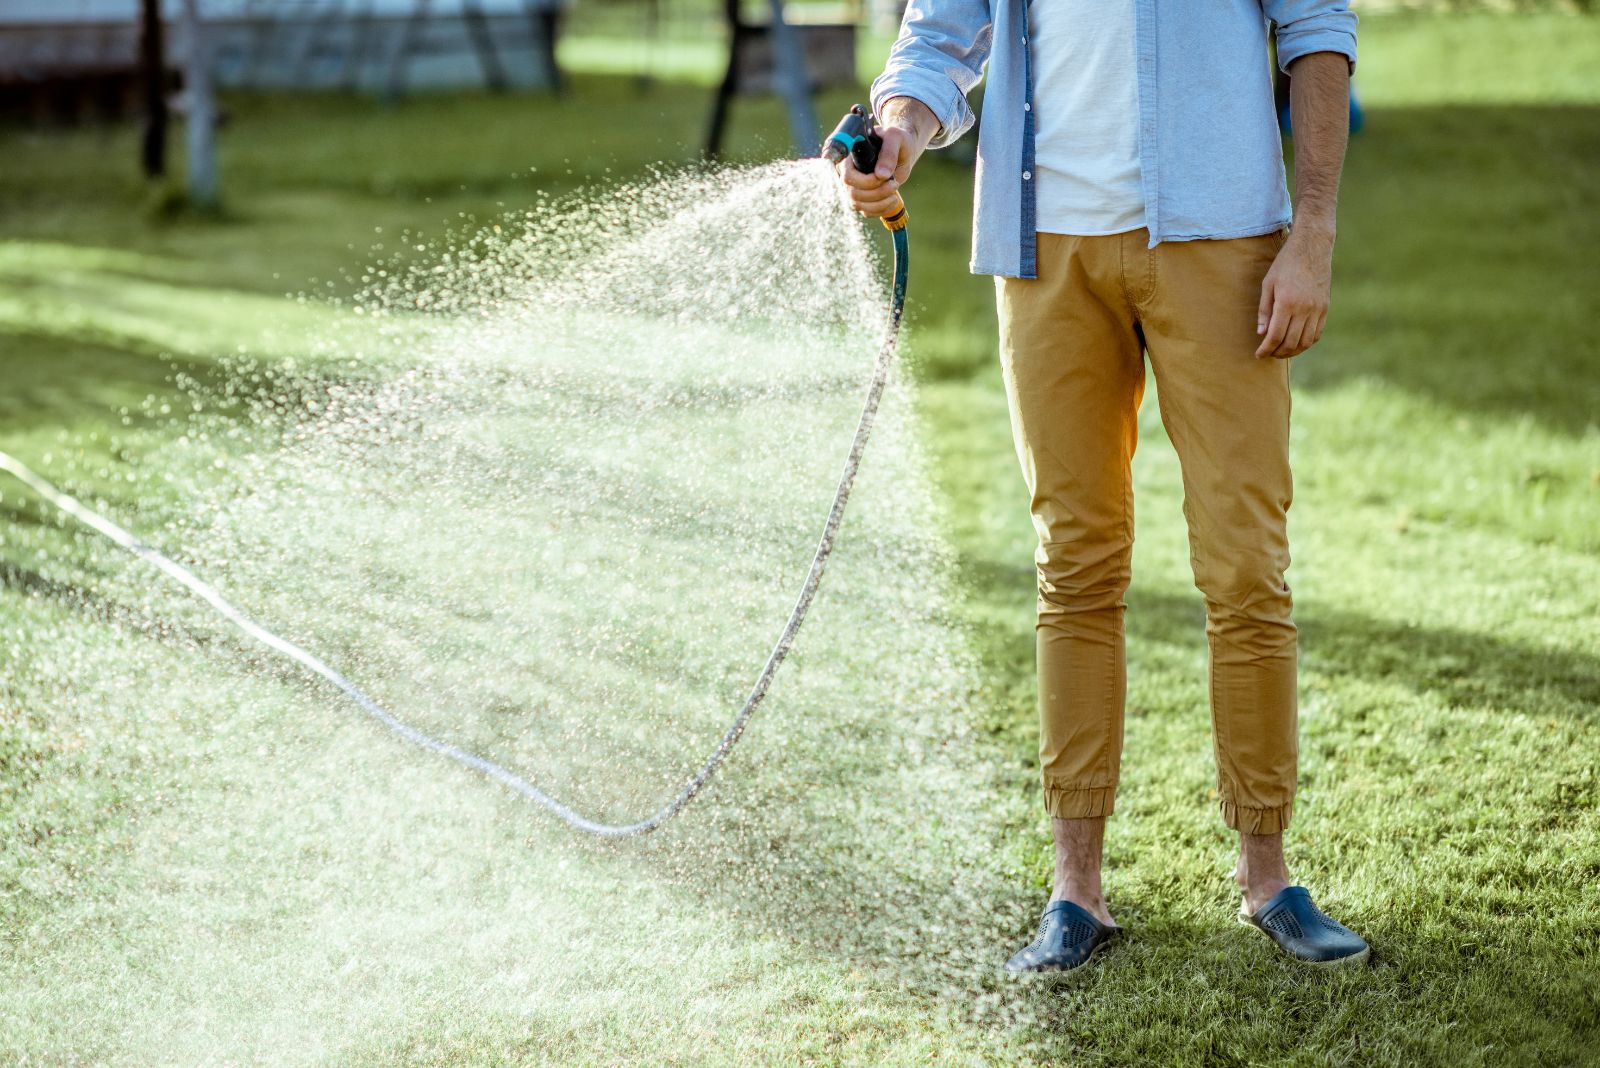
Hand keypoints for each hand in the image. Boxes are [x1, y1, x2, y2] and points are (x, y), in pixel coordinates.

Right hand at [836, 97, 936, 217]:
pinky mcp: (862, 199)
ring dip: (880, 202)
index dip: (863, 181)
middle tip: (894, 183)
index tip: (883, 176)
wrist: (903, 151)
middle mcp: (847, 173)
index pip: (846, 174)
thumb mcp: (895, 138)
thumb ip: (889, 152)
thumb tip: (881, 175)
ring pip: (858, 204)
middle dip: (876, 191)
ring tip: (895, 188)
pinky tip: (893, 199)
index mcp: (850, 156)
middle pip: (853, 192)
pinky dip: (882, 209)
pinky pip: (867, 212)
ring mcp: (853, 187)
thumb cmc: (896, 140)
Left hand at [1255, 226, 1334, 358]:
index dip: (1266, 349)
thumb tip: (1261, 333)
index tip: (1259, 355)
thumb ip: (1264, 310)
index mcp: (1287, 303)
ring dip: (1293, 351)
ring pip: (1306, 342)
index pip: (1275, 336)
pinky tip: (1297, 343)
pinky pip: (1317, 333)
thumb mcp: (1268, 284)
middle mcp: (1304, 308)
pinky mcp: (1325, 308)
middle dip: (1277, 353)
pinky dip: (1307, 343)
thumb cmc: (1285, 264)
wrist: (1312, 248)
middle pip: (1290, 342)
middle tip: (1268, 354)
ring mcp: (1317, 309)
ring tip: (1281, 352)